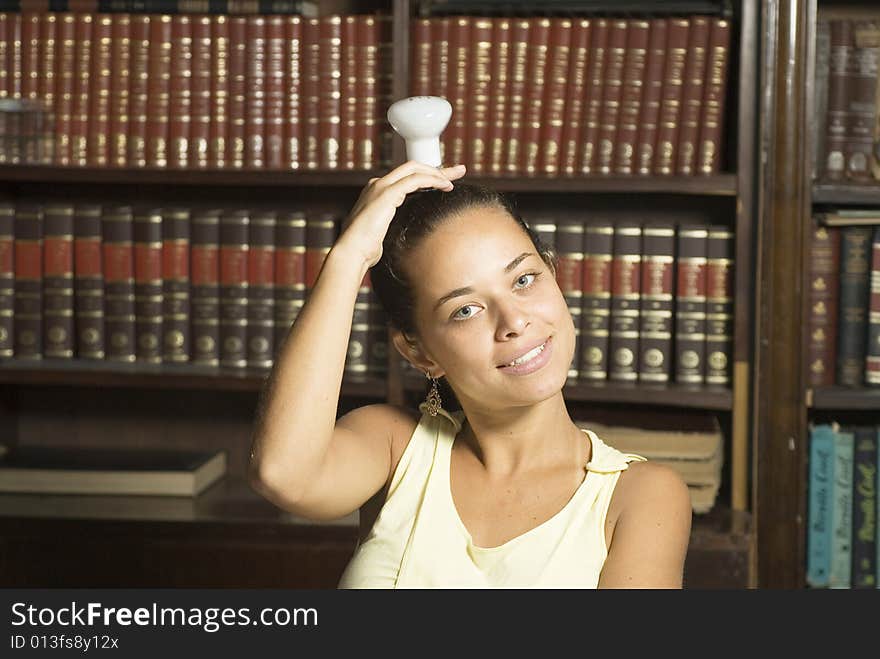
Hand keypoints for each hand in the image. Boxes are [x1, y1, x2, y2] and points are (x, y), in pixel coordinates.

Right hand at [336, 161, 465, 268]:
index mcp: (376, 193)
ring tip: (456, 176)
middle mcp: (377, 185)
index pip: (405, 177)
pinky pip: (416, 180)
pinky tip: (445, 186)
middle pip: (413, 168)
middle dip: (437, 168)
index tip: (443, 182)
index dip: (426, 177)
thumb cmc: (365, 250)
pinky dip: (433, 180)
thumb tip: (406, 235)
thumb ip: (392, 227)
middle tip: (458, 171)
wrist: (352, 252)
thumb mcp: (383, 235)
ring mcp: (381, 186)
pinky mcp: (387, 193)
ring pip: (415, 169)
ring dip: (438, 172)